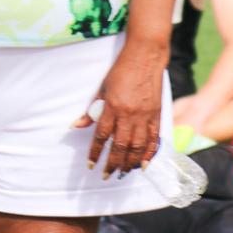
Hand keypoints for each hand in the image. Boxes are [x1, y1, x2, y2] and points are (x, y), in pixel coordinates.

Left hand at [75, 42, 163, 176]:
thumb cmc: (121, 70)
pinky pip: (154, 139)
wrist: (146, 56)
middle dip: (112, 164)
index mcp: (112, 106)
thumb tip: (76, 126)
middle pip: (120, 146)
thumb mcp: (102, 88)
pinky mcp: (157, 114)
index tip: (91, 165)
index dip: (96, 153)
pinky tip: (143, 164)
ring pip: (137, 146)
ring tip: (123, 173)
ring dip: (130, 162)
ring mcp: (145, 115)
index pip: (102, 136)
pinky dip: (149, 153)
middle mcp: (129, 114)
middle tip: (106, 175)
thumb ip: (91, 109)